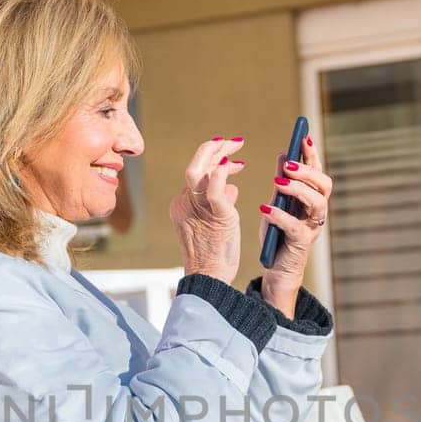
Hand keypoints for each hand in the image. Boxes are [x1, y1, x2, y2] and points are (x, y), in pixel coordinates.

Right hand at [169, 136, 246, 283]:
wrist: (209, 279)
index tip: (231, 156)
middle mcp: (185, 203)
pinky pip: (214, 190)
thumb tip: (232, 186)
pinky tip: (232, 164)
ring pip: (198, 171)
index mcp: (183, 204)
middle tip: (235, 142)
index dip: (213, 159)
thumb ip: (221, 202)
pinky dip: (222, 173)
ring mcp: (196, 209)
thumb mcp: (218, 223)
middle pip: (195, 165)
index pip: (196, 172)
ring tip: (237, 145)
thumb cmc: (215, 256)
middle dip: (214, 148)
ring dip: (219, 153)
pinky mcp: (214, 217)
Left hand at [258, 132, 330, 301]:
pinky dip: (280, 216)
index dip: (312, 154)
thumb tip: (282, 154)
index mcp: (311, 198)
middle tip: (288, 164)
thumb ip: (282, 181)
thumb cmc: (277, 234)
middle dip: (308, 171)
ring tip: (278, 182)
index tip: (303, 137)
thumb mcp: (277, 203)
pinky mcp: (302, 243)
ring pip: (317, 204)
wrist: (275, 267)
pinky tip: (266, 209)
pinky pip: (295, 227)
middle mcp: (316, 211)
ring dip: (298, 190)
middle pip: (324, 185)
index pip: (317, 171)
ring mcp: (312, 227)